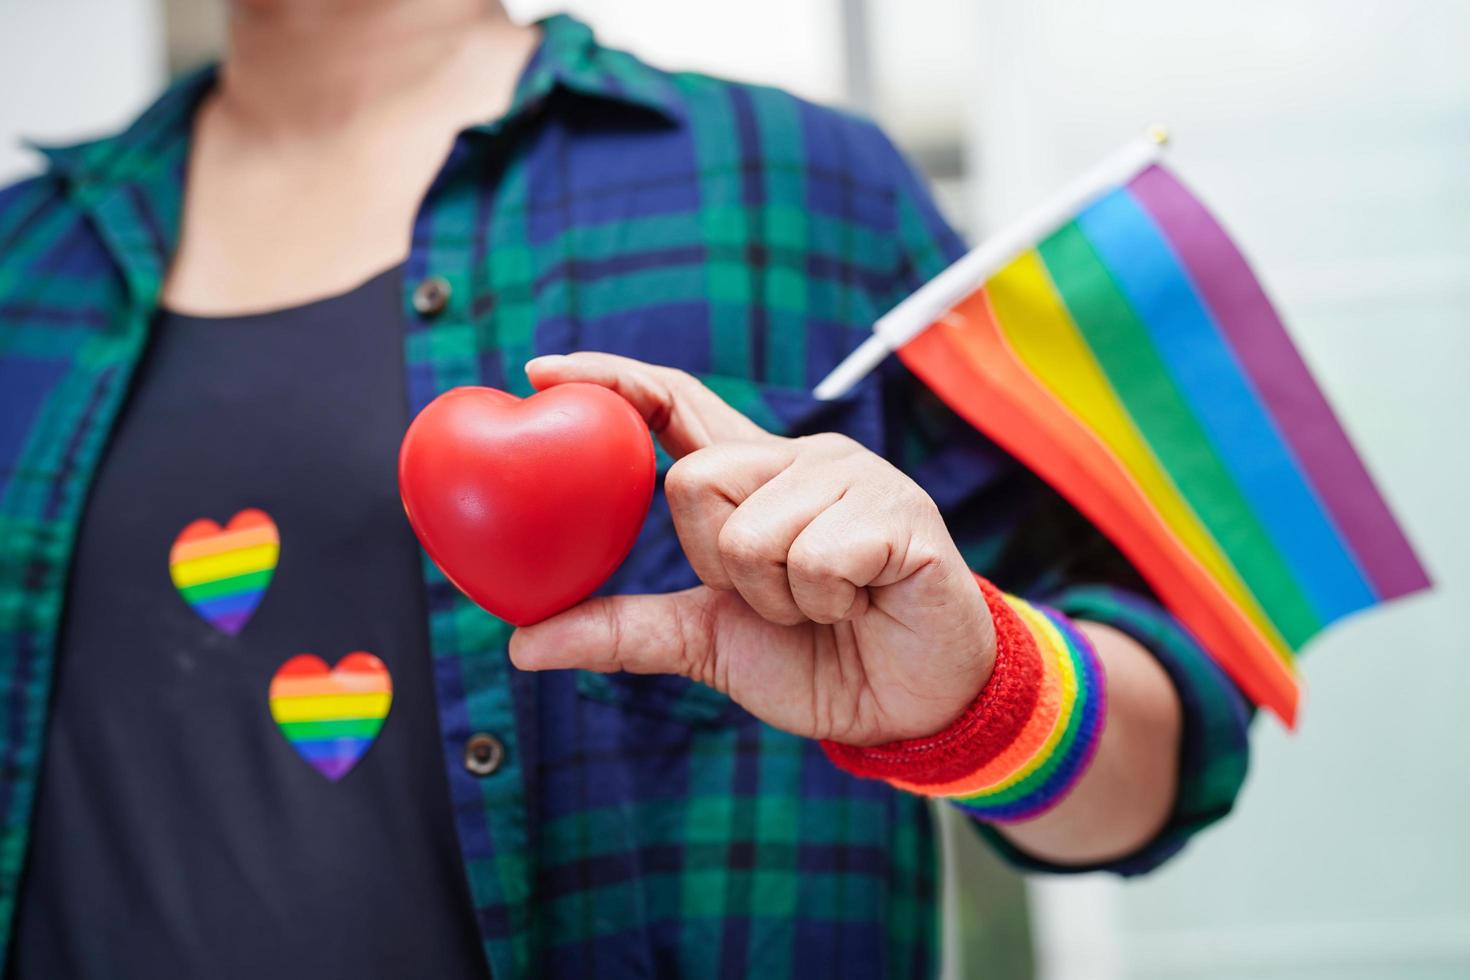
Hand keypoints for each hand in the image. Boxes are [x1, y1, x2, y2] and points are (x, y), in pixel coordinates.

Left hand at [509, 353, 995, 745]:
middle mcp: (799, 461)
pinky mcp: (898, 511)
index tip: (541, 371)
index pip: (674, 404)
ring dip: (776, 596)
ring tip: (827, 605)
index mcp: (753, 479)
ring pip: (751, 528)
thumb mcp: (707, 643)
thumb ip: (624, 630)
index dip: (613, 381)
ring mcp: (853, 478)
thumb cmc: (818, 661)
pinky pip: (816, 556)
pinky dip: (824, 603)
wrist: (913, 708)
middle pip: (695, 479)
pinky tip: (862, 602)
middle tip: (775, 597)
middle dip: (717, 563)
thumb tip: (522, 645)